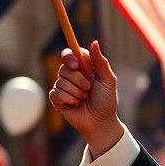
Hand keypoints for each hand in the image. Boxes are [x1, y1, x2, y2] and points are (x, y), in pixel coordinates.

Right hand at [49, 40, 122, 156]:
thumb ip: (101, 62)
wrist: (101, 122)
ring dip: (77, 92)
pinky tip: (76, 105)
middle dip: (79, 80)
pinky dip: (69, 100)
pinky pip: (56, 93)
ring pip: (61, 81)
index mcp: (83, 67)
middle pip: (64, 68)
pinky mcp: (57, 98)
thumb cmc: (106, 101)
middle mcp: (71, 75)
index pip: (69, 53)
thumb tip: (94, 42)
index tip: (76, 65)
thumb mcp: (108, 81)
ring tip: (84, 99)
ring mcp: (63, 86)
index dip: (69, 57)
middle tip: (89, 89)